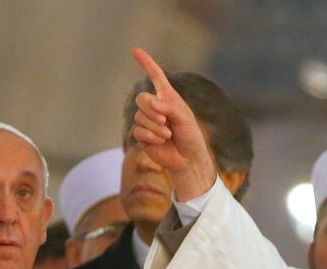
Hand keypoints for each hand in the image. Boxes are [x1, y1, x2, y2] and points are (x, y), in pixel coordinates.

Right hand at [131, 48, 216, 201]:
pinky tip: (161, 141)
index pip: (156, 76)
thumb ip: (167, 106)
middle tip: (165, 120)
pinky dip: (151, 136)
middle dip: (151, 108)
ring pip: (139, 116)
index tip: (136, 51)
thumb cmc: (190, 136)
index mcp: (167, 98)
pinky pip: (138, 130)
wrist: (188, 159)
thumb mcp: (184, 117)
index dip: (147, 63)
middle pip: (141, 98)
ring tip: (168, 135)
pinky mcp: (142, 137)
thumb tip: (149, 103)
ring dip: (155, 126)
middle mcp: (156, 108)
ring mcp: (147, 122)